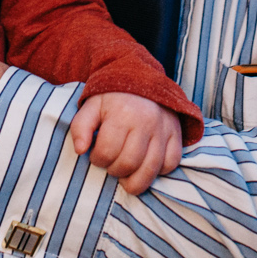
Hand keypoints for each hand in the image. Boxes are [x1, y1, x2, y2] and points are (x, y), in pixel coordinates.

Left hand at [70, 94, 184, 194]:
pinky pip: (171, 164)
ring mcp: (164, 129)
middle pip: (128, 164)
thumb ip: (81, 127)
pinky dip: (158, 171)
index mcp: (121, 114)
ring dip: (135, 179)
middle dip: (114, 170)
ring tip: (126, 173)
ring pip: (150, 170)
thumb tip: (80, 150)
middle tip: (111, 162)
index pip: (106, 153)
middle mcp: (145, 122)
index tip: (96, 154)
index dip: (97, 160)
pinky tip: (146, 165)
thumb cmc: (113, 97)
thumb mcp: (91, 106)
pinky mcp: (176, 134)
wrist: (142, 78)